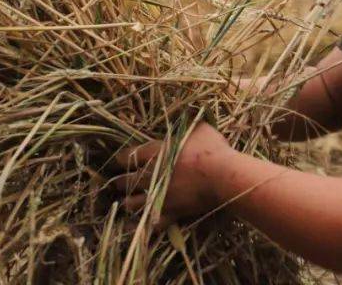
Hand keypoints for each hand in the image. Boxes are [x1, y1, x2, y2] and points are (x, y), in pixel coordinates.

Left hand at [113, 123, 232, 226]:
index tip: (118, 160)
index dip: (120, 159)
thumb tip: (186, 117)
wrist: (223, 177)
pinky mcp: (170, 213)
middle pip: (125, 181)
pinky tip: (141, 225)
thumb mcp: (199, 128)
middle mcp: (150, 175)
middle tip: (117, 182)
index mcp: (154, 152)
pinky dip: (143, 224)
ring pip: (131, 204)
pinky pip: (150, 223)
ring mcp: (158, 196)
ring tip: (126, 202)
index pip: (127, 156)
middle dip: (119, 181)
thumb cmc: (211, 149)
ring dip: (127, 202)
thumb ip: (187, 124)